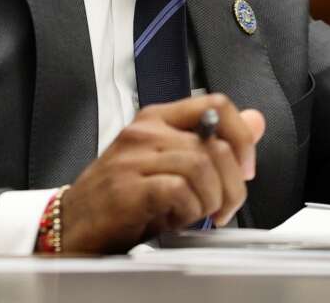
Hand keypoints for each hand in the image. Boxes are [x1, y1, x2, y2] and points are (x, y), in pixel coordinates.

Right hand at [61, 94, 265, 253]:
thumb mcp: (173, 164)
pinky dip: (189, 211)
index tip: (244, 167)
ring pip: (201, 166)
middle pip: (215, 144)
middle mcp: (145, 131)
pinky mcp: (127, 187)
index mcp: (158, 118)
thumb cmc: (123, 196)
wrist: (74, 224)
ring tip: (200, 214)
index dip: (241, 136)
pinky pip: (178, 190)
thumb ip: (214, 143)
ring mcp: (133, 157)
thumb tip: (256, 121)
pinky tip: (178, 219)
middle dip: (232, 184)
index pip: (215, 104)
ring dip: (211, 200)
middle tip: (224, 207)